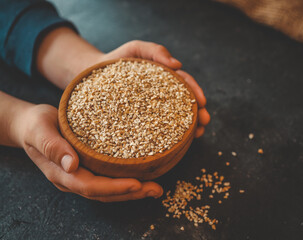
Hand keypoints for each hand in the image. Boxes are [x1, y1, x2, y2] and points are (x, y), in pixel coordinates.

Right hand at [16, 104, 162, 201]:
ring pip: (108, 191)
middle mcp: (72, 179)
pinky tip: (142, 177)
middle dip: (131, 193)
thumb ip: (52, 146)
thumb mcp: (40, 129)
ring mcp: (79, 176)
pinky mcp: (87, 169)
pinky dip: (125, 182)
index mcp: (61, 173)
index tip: (137, 183)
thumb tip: (71, 165)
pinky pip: (108, 180)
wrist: (30, 126)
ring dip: (133, 191)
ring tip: (155, 188)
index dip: (114, 187)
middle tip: (156, 189)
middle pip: (104, 194)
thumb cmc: (35, 124)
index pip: (90, 186)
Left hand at [37, 28, 209, 136]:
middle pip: (184, 103)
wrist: (92, 74)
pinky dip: (169, 135)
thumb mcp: (136, 49)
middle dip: (198, 113)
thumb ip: (155, 51)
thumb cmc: (116, 60)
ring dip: (190, 126)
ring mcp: (152, 109)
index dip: (195, 91)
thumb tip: (177, 64)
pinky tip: (175, 143)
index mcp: (164, 77)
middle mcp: (162, 94)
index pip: (185, 83)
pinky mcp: (141, 121)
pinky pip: (156, 128)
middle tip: (204, 122)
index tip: (203, 102)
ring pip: (175, 118)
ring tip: (198, 134)